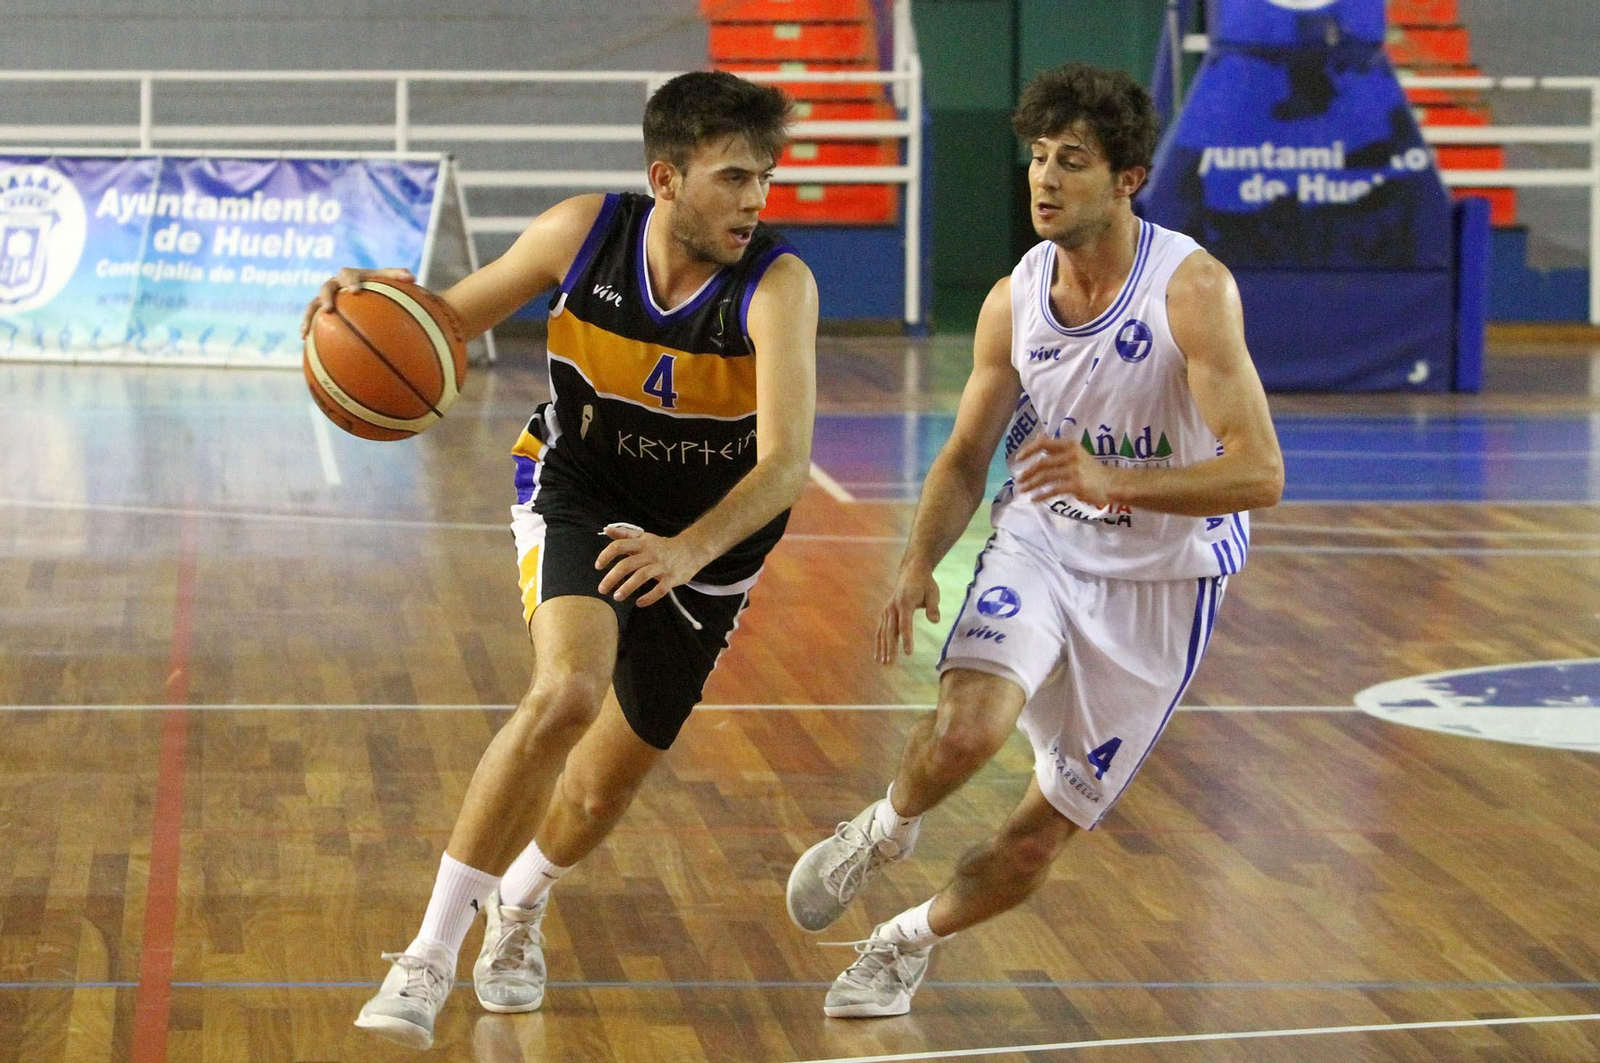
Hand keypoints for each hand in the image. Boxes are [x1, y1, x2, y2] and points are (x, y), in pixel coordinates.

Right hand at [299, 266, 415, 337]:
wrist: (366, 290)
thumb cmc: (381, 286)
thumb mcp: (390, 281)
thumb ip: (398, 277)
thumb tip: (413, 277)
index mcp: (351, 275)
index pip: (349, 274)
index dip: (351, 281)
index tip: (355, 291)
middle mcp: (335, 284)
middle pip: (327, 287)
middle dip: (326, 297)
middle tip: (329, 309)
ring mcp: (326, 298)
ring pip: (313, 304)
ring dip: (308, 316)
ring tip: (305, 331)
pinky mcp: (321, 311)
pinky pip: (312, 319)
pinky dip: (307, 328)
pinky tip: (304, 341)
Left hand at [595, 524, 706, 607]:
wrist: (692, 549)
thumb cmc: (663, 545)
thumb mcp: (644, 537)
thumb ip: (625, 534)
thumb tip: (606, 530)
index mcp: (642, 544)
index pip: (620, 546)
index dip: (606, 555)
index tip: (598, 566)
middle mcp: (651, 554)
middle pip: (627, 564)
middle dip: (612, 577)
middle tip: (602, 589)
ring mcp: (662, 566)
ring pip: (641, 577)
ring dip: (627, 588)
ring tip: (616, 597)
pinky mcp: (672, 578)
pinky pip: (660, 589)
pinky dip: (649, 598)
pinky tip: (639, 603)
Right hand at [875, 564, 939, 663]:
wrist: (911, 571)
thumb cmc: (925, 584)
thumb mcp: (933, 593)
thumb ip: (933, 607)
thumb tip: (935, 621)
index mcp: (905, 602)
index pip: (905, 624)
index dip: (906, 639)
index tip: (908, 653)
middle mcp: (892, 607)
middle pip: (890, 631)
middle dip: (890, 648)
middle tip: (890, 663)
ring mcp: (887, 610)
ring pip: (882, 631)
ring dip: (882, 648)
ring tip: (882, 663)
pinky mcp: (885, 612)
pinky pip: (880, 629)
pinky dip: (878, 642)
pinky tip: (878, 655)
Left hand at [1014, 434, 1113, 506]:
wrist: (1111, 482)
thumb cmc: (1089, 468)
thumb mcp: (1074, 452)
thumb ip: (1056, 447)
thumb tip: (1037, 436)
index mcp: (1069, 445)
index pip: (1044, 443)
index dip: (1028, 450)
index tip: (1018, 459)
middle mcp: (1071, 455)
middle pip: (1042, 463)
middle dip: (1027, 473)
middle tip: (1018, 480)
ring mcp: (1074, 470)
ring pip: (1046, 477)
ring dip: (1031, 484)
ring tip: (1022, 490)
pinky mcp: (1077, 485)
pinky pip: (1054, 490)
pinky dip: (1042, 495)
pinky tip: (1034, 499)